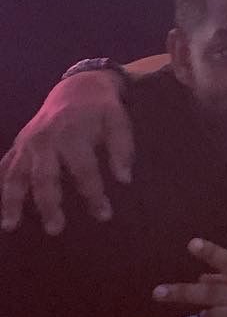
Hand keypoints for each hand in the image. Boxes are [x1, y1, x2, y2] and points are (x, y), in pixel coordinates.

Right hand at [1, 69, 132, 233]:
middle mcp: (44, 141)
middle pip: (44, 177)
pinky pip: (4, 168)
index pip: (83, 171)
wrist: (77, 87)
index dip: (93, 195)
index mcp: (71, 135)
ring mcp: (27, 144)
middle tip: (55, 230)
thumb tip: (124, 180)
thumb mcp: (119, 121)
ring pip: (14, 175)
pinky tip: (0, 211)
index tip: (104, 215)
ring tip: (9, 226)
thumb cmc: (101, 109)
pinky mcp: (18, 145)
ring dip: (10, 202)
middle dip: (48, 205)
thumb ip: (122, 149)